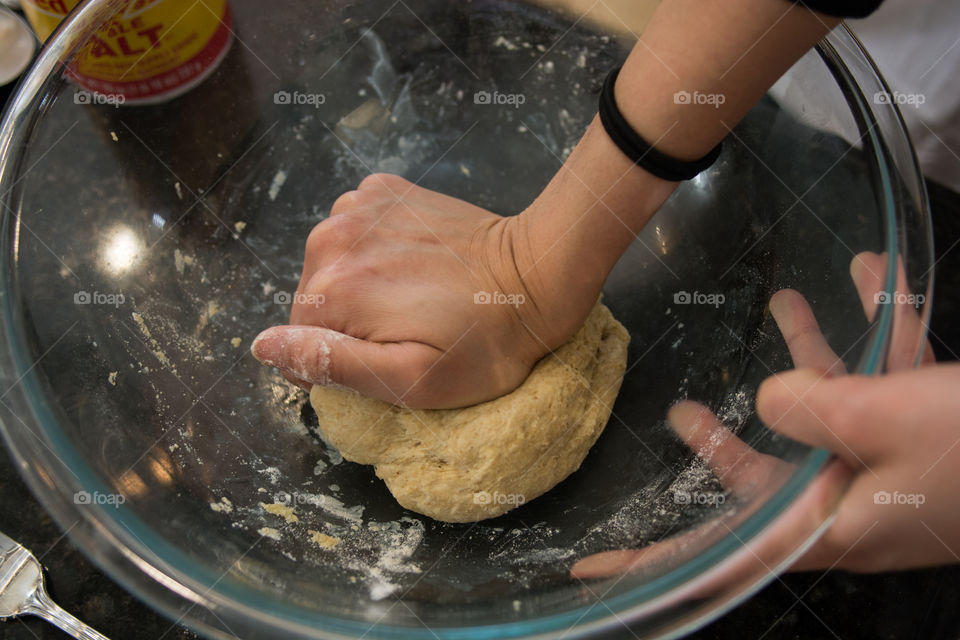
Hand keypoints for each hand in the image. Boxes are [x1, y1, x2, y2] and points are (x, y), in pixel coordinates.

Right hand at [251, 173, 601, 408]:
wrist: (537, 273)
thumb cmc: (483, 343)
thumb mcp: (410, 379)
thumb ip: (330, 363)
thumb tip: (262, 346)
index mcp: (331, 292)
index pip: (301, 342)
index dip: (343, 361)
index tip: (390, 357)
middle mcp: (332, 239)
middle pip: (314, 299)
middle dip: (352, 322)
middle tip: (412, 328)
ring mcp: (357, 205)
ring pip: (334, 264)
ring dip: (363, 284)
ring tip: (417, 294)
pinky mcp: (383, 189)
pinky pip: (357, 229)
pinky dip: (377, 248)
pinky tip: (417, 261)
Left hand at [572, 252, 955, 579]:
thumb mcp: (887, 422)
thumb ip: (811, 412)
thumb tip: (765, 402)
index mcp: (827, 521)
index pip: (718, 551)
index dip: (654, 561)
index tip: (591, 568)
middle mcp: (851, 501)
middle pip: (764, 475)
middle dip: (724, 443)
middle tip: (681, 413)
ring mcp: (891, 468)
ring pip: (826, 413)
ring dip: (807, 359)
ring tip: (781, 308)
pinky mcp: (926, 435)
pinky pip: (886, 382)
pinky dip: (879, 331)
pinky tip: (872, 278)